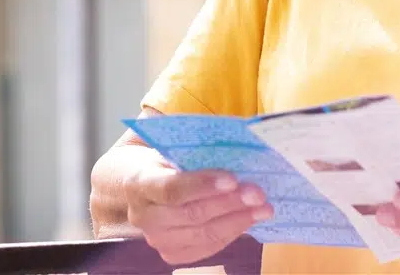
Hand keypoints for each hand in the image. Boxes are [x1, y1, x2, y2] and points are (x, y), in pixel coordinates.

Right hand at [124, 161, 272, 264]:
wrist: (137, 184)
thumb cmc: (160, 159)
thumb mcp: (169, 147)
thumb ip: (194, 151)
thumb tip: (237, 148)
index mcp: (139, 182)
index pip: (171, 189)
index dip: (202, 185)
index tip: (232, 178)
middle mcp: (143, 215)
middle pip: (191, 214)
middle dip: (229, 204)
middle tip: (258, 193)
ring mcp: (156, 238)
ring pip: (202, 234)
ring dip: (237, 221)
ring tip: (263, 208)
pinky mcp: (171, 253)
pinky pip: (206, 248)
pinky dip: (231, 234)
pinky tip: (248, 220)